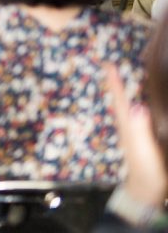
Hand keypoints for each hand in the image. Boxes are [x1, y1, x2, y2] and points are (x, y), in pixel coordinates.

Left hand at [106, 64, 167, 207]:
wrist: (147, 191)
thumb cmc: (147, 170)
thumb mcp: (144, 150)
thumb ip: (140, 129)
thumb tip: (136, 106)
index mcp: (126, 126)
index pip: (120, 99)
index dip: (114, 82)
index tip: (107, 63)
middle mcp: (126, 127)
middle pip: (118, 100)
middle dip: (114, 83)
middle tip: (108, 64)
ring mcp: (132, 133)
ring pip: (124, 107)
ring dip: (121, 92)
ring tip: (118, 77)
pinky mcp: (140, 140)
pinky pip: (133, 116)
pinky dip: (131, 105)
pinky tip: (135, 103)